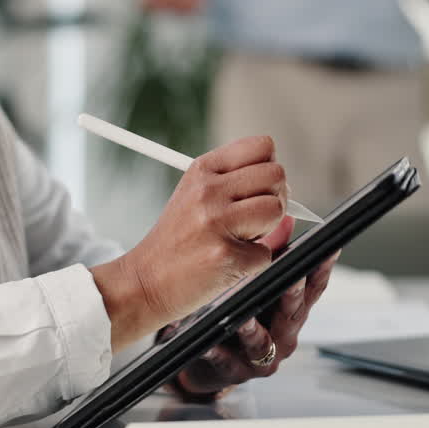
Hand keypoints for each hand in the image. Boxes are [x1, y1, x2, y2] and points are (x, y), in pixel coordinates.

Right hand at [91, 136, 288, 349]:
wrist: (145, 281)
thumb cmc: (175, 241)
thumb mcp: (194, 196)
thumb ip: (233, 183)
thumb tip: (283, 185)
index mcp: (202, 170)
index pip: (262, 146)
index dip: (269, 168)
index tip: (259, 188)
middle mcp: (208, 190)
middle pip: (276, 175)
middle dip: (274, 199)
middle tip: (254, 218)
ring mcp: (216, 222)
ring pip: (276, 210)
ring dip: (267, 230)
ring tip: (241, 239)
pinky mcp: (225, 255)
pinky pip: (266, 253)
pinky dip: (252, 263)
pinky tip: (228, 263)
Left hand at [171, 222, 339, 398]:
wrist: (208, 360)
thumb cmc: (239, 318)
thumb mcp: (257, 285)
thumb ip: (271, 256)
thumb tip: (285, 220)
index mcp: (290, 310)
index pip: (313, 288)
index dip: (323, 269)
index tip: (329, 249)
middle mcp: (283, 334)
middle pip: (293, 313)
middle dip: (293, 295)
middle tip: (292, 278)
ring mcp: (261, 356)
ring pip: (262, 342)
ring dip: (253, 328)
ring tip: (243, 317)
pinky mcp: (235, 372)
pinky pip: (226, 360)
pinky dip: (218, 351)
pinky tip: (209, 344)